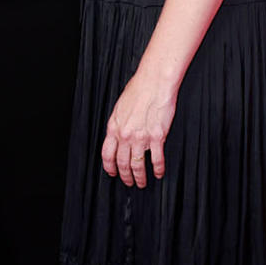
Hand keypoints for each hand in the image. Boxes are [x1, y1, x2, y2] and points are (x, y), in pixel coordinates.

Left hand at [101, 71, 176, 185]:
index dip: (109, 167)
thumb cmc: (139, 89)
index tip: (112, 172)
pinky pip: (157, 159)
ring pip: (137, 165)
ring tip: (142, 182)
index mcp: (114, 127)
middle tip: (129, 182)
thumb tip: (118, 134)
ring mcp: (141, 137)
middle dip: (125, 176)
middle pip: (122, 163)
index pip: (107, 154)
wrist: (154, 82)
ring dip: (140, 177)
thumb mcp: (120, 107)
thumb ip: (118, 123)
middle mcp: (125, 135)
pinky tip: (158, 173)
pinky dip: (158, 169)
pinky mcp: (157, 137)